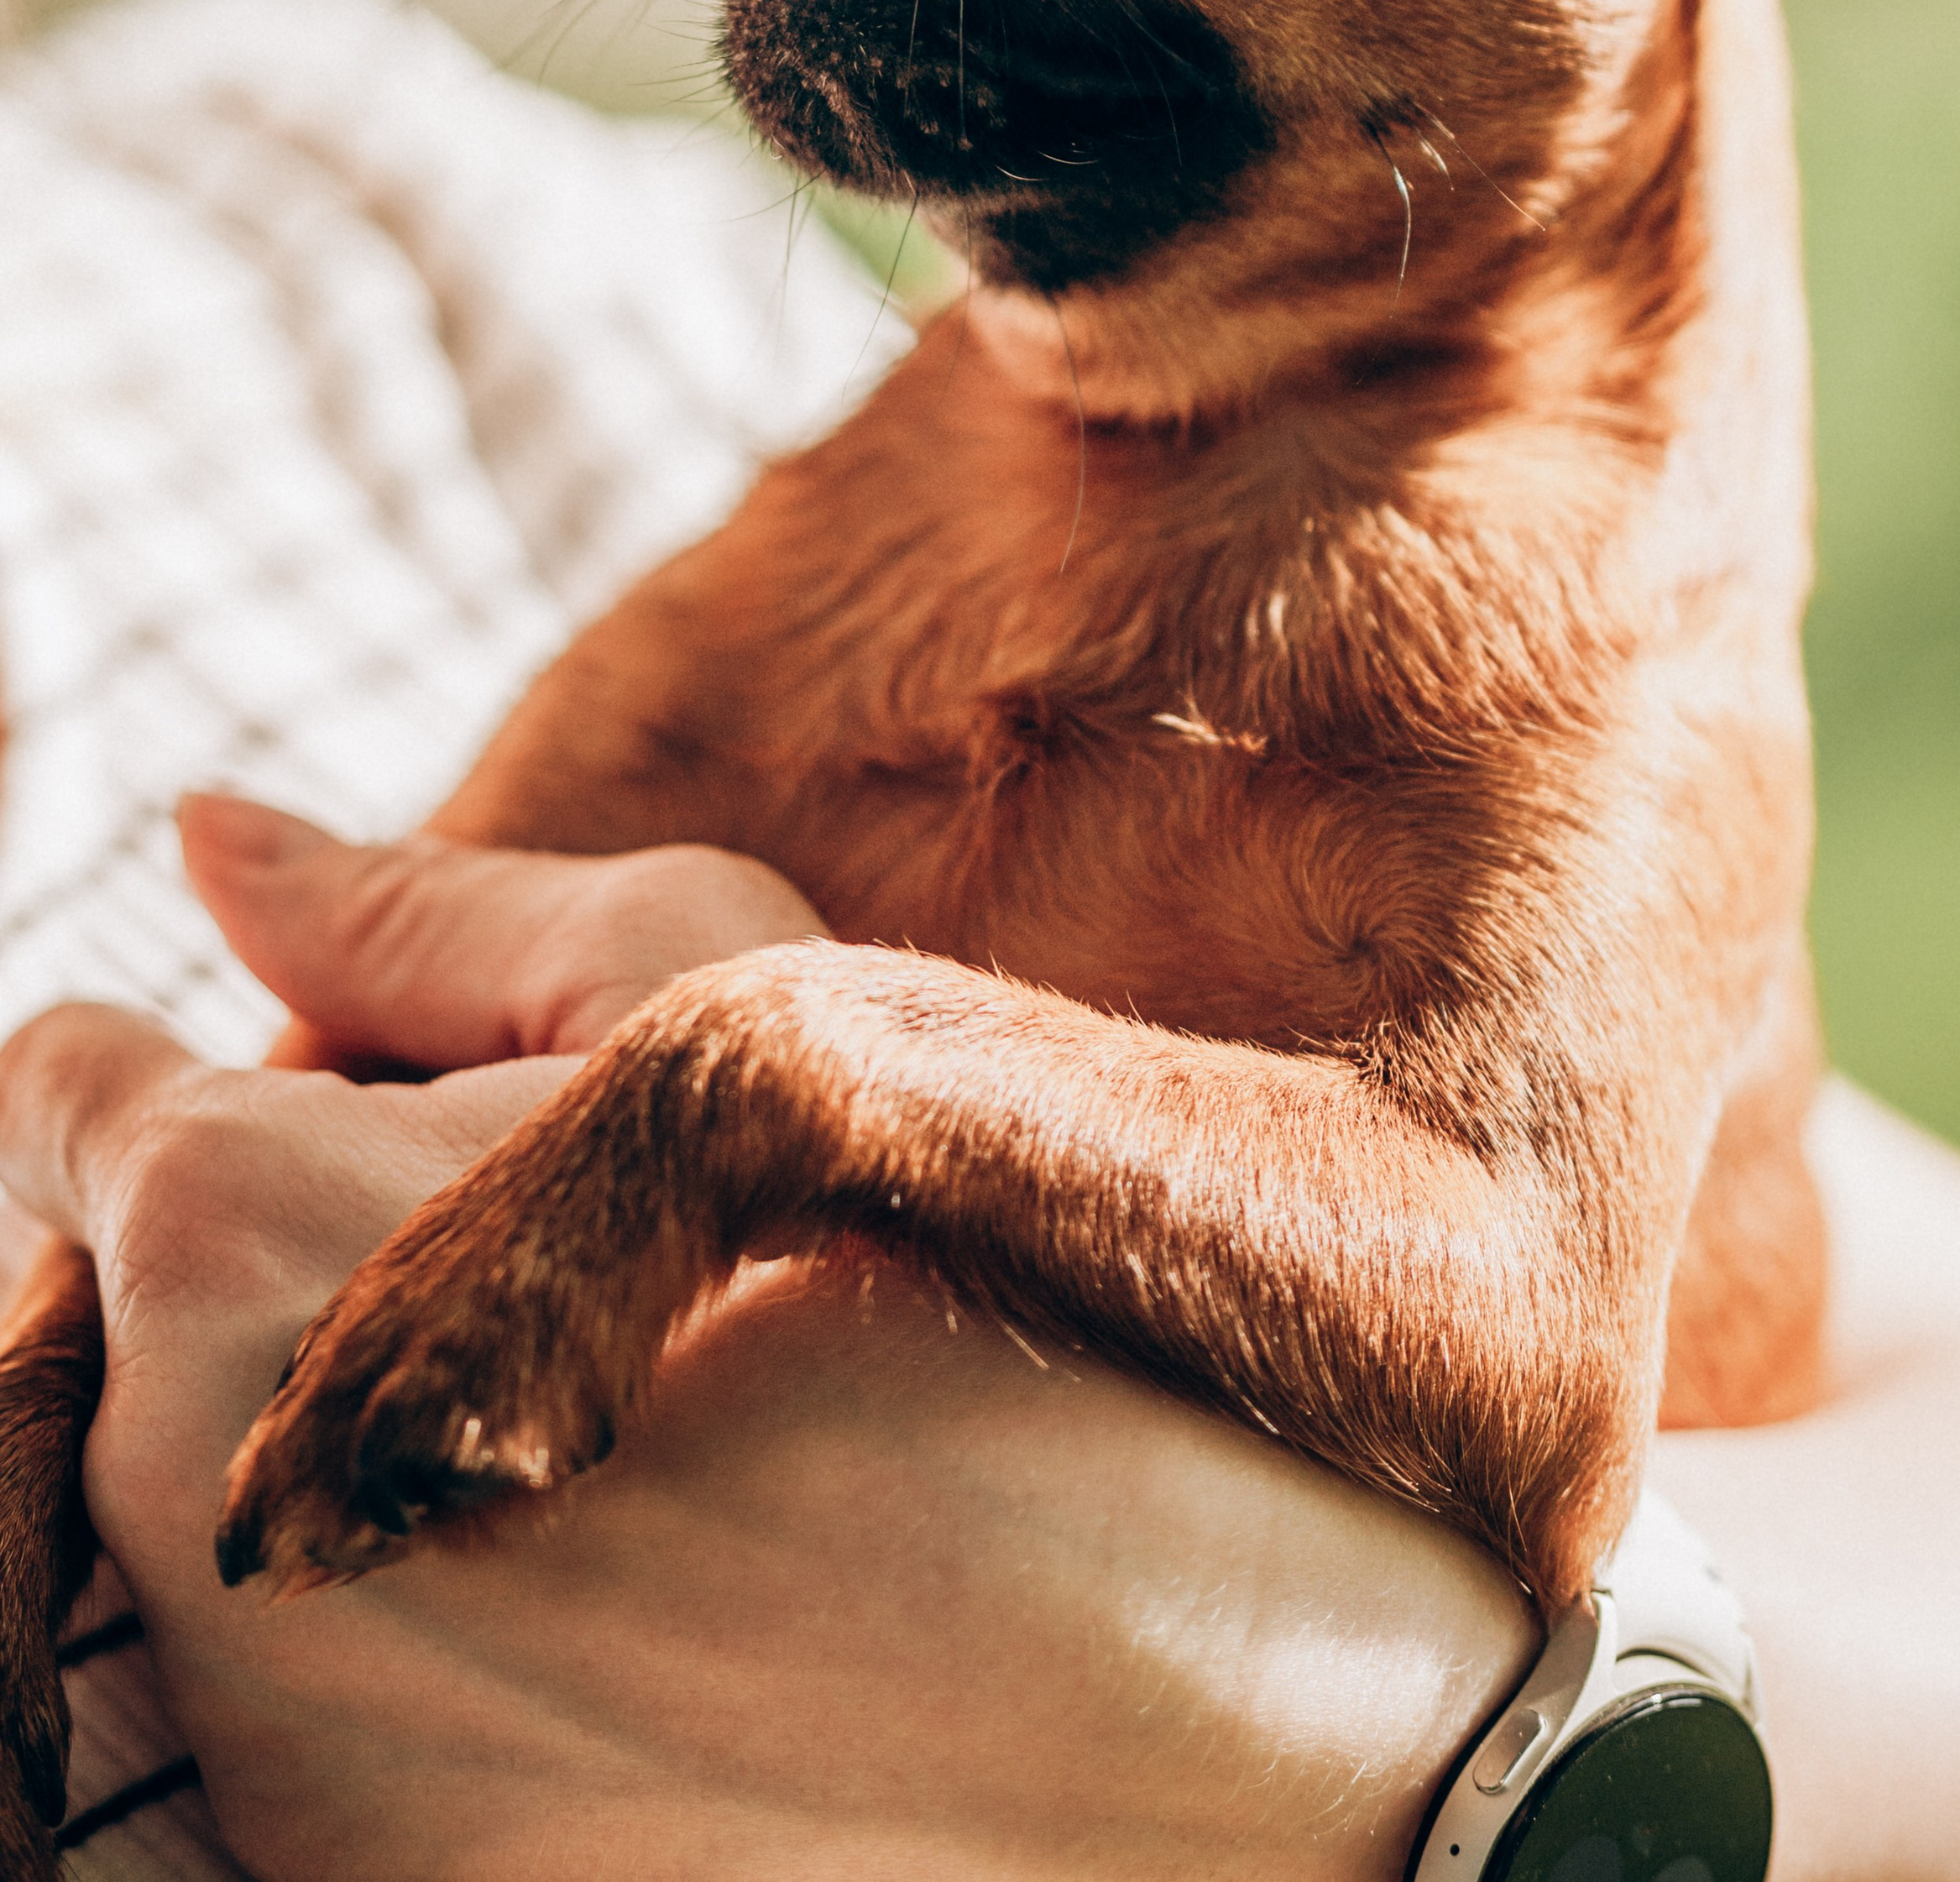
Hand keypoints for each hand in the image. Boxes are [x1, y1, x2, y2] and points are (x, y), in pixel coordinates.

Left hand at [0, 807, 1536, 1881]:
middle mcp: (179, 1502)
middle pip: (105, 1318)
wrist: (1229, 1726)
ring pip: (193, 1517)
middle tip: (564, 1280)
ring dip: (348, 1447)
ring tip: (635, 1443)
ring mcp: (251, 1743)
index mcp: (230, 1225)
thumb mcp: (731, 1002)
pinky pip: (296, 1716)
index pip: (55, 1092)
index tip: (379, 1100)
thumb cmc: (991, 1275)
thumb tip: (200, 828)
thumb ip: (431, 918)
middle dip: (267, 1255)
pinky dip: (407, 1642)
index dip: (210, 1069)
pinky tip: (641, 1616)